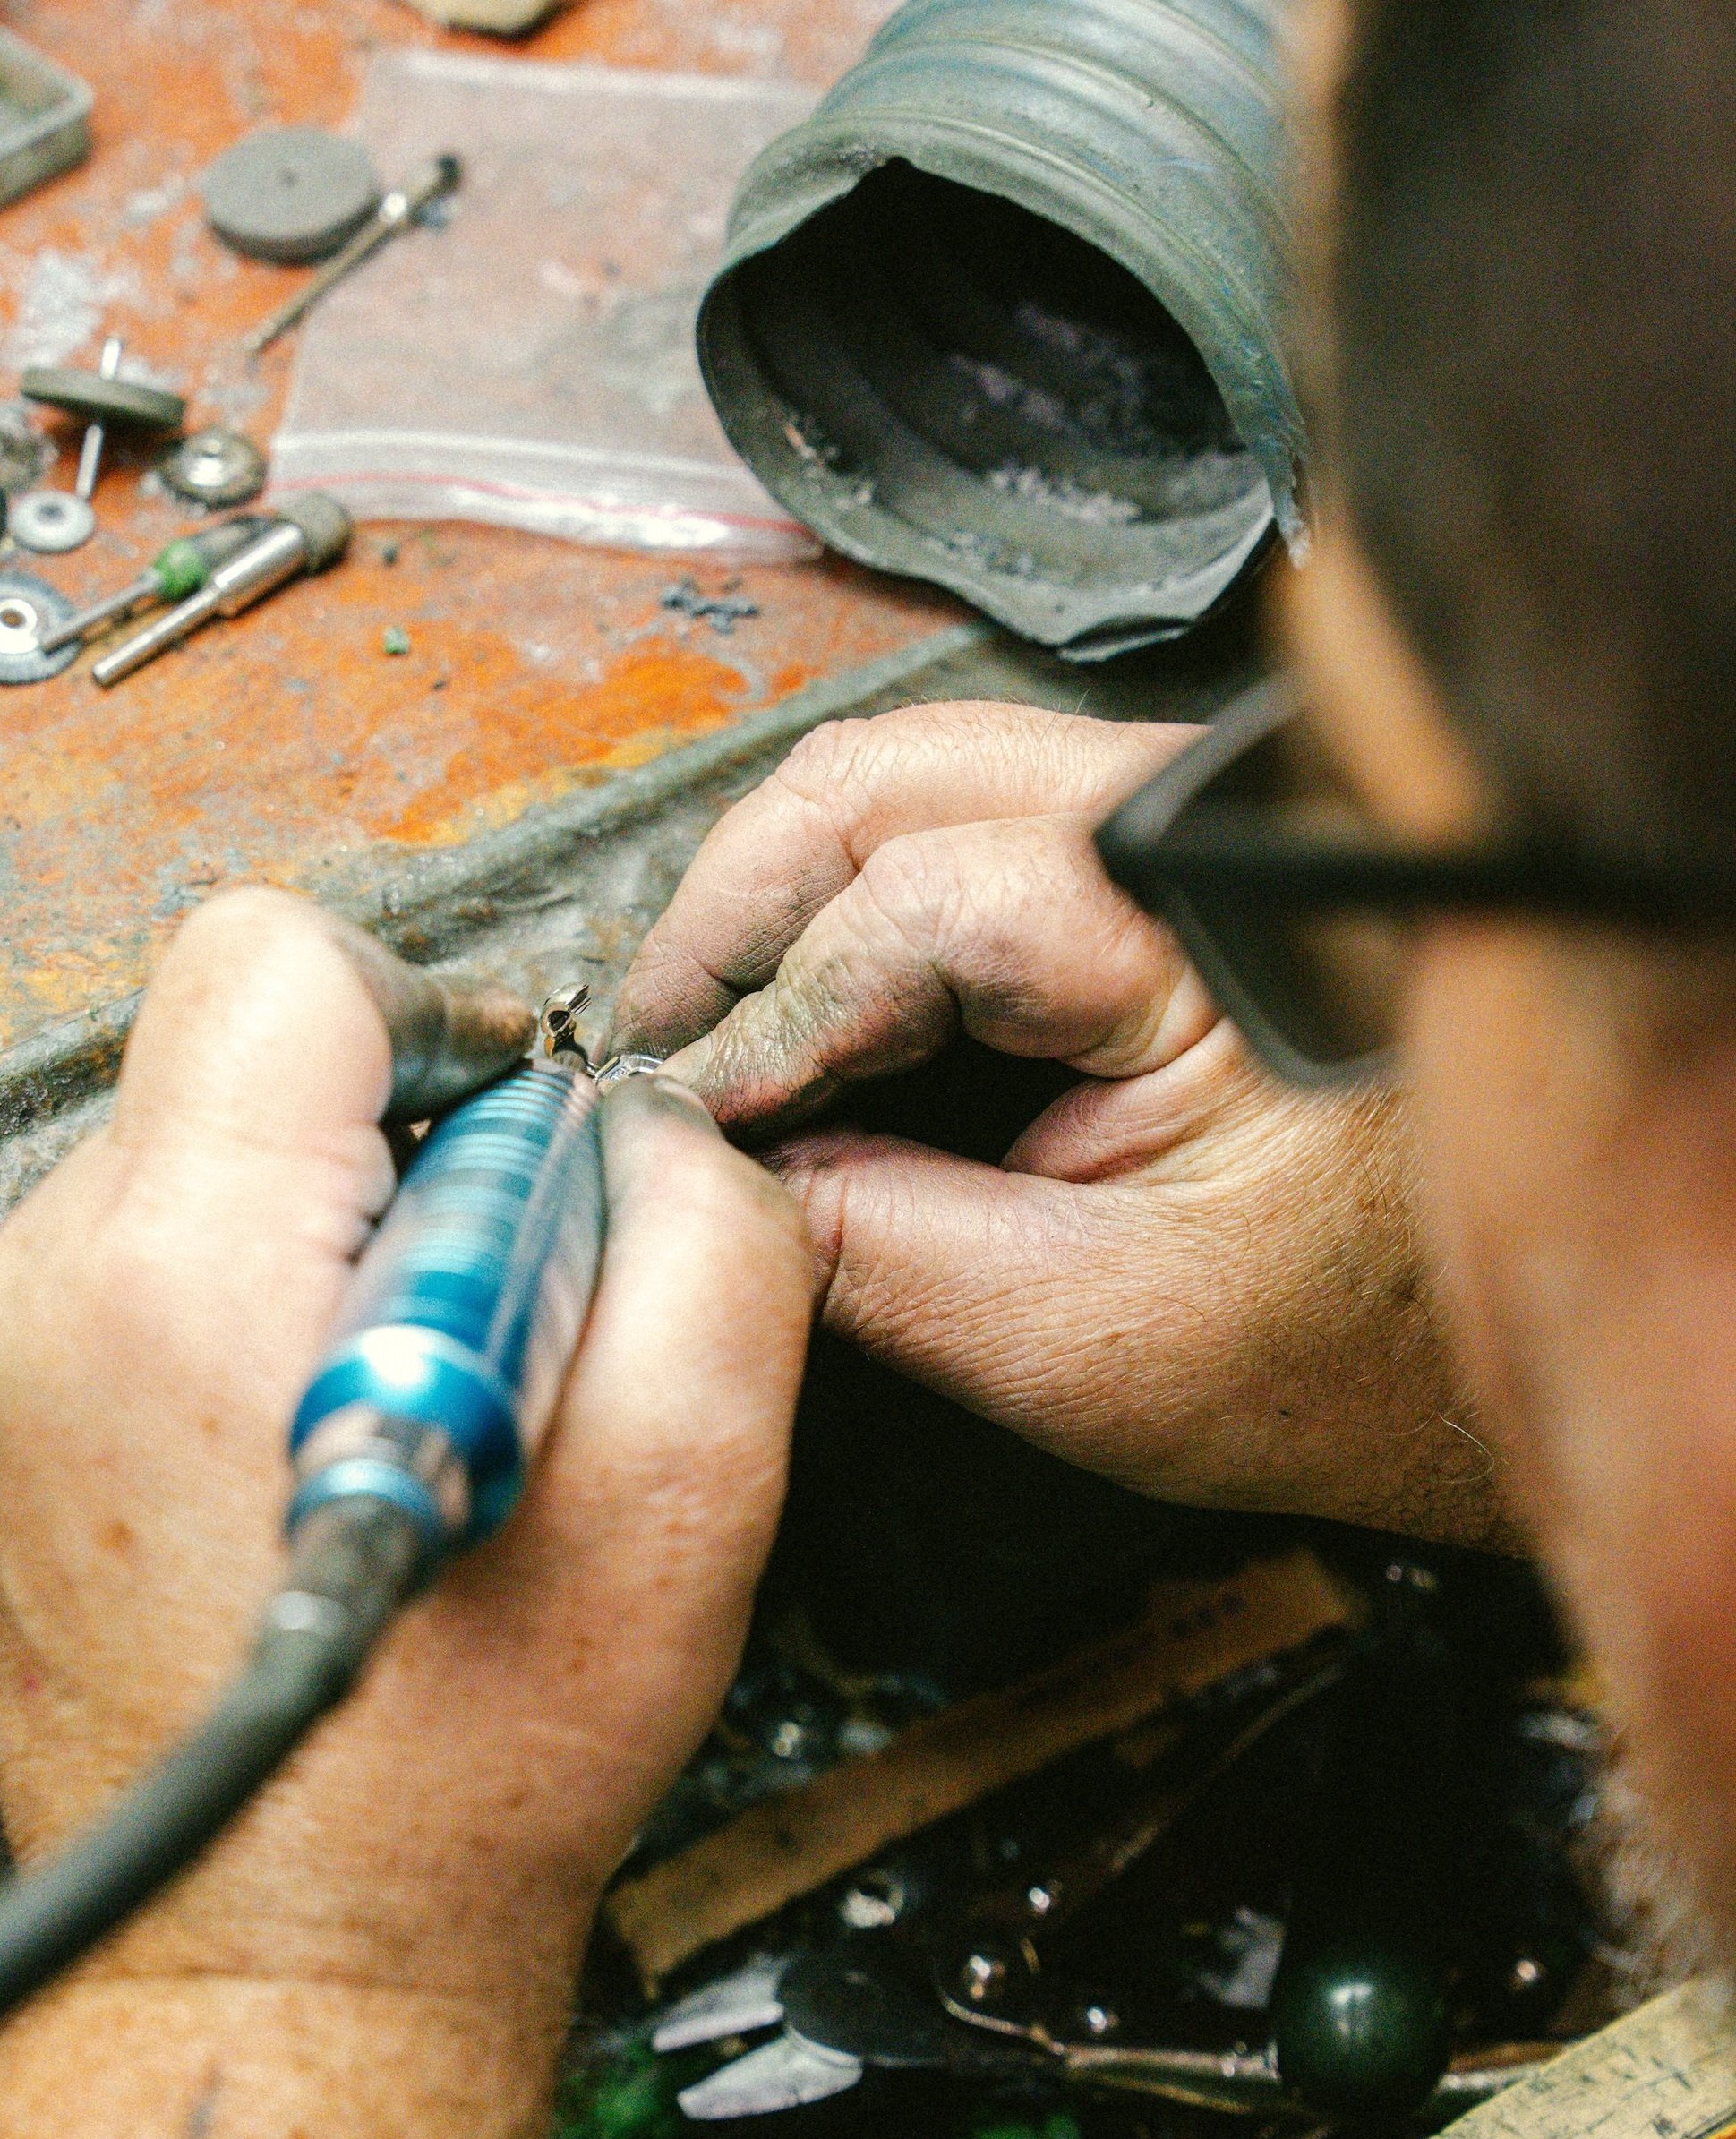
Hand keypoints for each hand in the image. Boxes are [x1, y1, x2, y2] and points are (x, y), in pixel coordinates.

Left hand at [0, 893, 814, 2009]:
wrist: (275, 1955)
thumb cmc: (455, 1776)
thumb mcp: (687, 1490)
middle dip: (404, 1139)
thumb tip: (646, 1125)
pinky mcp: (7, 1403)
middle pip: (245, 1041)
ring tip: (409, 1406)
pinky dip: (267, 1297)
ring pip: (208, 1140)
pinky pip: (160, 1244)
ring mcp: (5, 1349)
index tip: (511, 1167)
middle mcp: (52, 1286)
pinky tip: (331, 1437)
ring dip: (338, 1224)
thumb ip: (705, 1237)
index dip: (446, 1021)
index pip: (283, 960)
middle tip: (487, 1323)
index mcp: (187, 1273)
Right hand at [612, 701, 1511, 1543]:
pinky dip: (851, 922)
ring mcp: (1167, 825)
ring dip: (783, 911)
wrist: (1481, 1354)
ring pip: (903, 791)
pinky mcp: (1147, 866)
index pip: (907, 906)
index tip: (671, 1117)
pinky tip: (802, 1025)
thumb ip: (873, 1253)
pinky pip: (953, 837)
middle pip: (880, 785)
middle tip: (657, 1053)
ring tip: (711, 1044)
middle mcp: (1190, 819)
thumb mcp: (1086, 1339)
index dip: (761, 1021)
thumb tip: (695, 1179)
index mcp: (1206, 912)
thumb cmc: (1358, 1350)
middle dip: (736, 917)